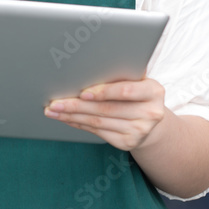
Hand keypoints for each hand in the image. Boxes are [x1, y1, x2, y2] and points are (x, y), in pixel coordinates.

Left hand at [44, 78, 165, 150]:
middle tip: (56, 102)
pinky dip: (80, 125)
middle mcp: (150, 113)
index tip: (82, 93)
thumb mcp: (138, 80)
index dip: (103, 92)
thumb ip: (122, 73)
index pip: (125, 91)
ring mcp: (139, 131)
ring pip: (99, 122)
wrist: (151, 120)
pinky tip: (68, 119)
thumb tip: (89, 65)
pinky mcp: (128, 143)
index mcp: (154, 91)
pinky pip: (98, 132)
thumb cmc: (138, 93)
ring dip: (73, 116)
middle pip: (107, 109)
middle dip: (77, 105)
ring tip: (55, 111)